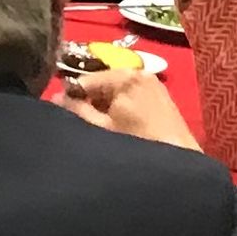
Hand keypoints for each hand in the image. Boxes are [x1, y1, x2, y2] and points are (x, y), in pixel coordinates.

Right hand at [58, 67, 197, 147]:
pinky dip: (122, 110)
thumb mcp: (101, 129)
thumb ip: (76, 110)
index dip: (71, 99)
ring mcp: (154, 84)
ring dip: (106, 108)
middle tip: (85, 127)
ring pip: (116, 93)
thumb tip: (55, 97)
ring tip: (104, 131)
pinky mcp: (162, 98)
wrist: (180, 163)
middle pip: (102, 85)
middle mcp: (140, 72)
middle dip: (91, 103)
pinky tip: (122, 130)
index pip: (85, 80)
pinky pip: (132, 98)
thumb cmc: (138, 145)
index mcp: (125, 75)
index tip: (63, 117)